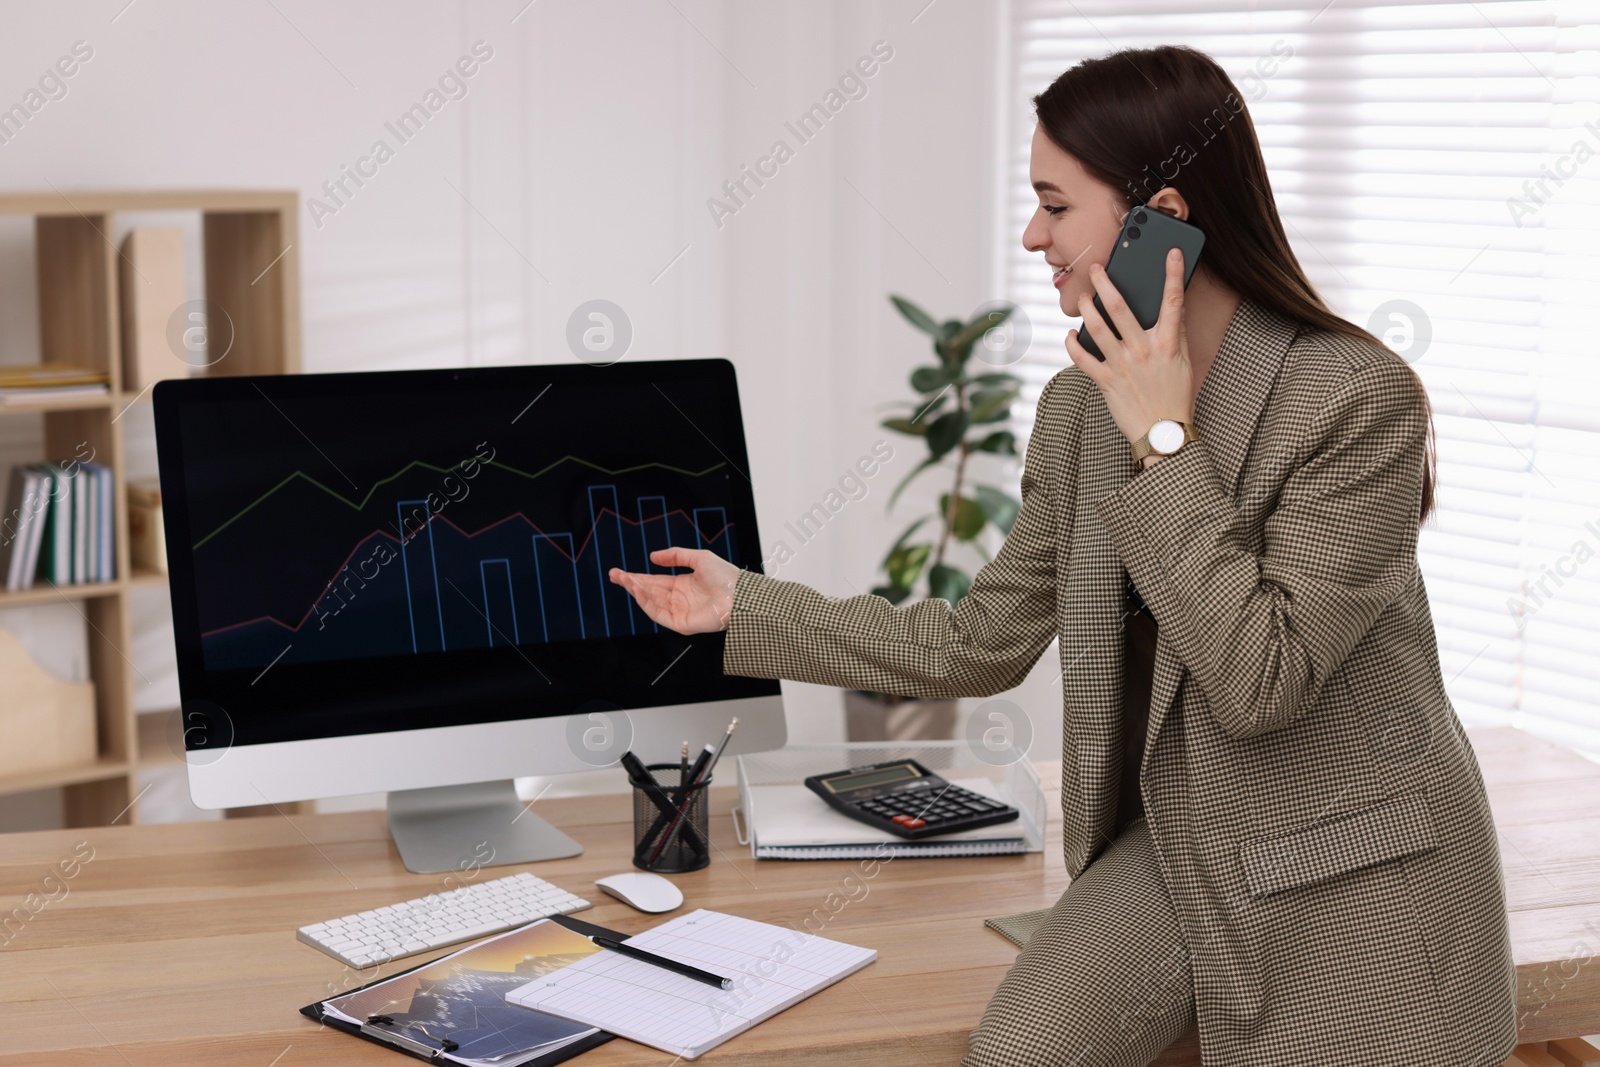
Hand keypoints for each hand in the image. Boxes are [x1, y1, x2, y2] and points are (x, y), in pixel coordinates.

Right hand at [609, 547, 739, 634]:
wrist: (740, 594)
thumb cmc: (725, 576)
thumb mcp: (698, 558)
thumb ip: (675, 556)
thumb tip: (652, 557)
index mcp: (682, 585)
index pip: (654, 582)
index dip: (636, 577)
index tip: (619, 572)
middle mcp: (678, 599)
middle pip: (648, 592)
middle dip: (630, 583)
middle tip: (613, 575)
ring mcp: (679, 612)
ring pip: (651, 602)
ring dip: (636, 591)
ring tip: (624, 579)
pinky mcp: (681, 624)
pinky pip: (659, 614)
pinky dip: (647, 603)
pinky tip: (639, 590)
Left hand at [1064, 247, 1193, 446]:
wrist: (1163, 433)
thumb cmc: (1175, 396)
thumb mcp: (1184, 362)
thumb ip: (1176, 334)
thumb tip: (1173, 307)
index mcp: (1168, 344)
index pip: (1173, 302)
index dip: (1172, 274)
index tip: (1170, 252)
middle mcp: (1144, 351)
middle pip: (1120, 308)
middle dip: (1105, 283)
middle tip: (1096, 268)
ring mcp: (1122, 366)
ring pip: (1097, 328)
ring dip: (1085, 309)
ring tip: (1081, 297)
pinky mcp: (1106, 382)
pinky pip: (1082, 359)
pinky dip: (1072, 344)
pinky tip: (1070, 334)